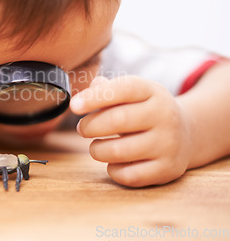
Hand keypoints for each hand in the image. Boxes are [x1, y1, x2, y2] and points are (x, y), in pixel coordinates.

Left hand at [70, 75, 192, 186]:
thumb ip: (109, 89)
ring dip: (97, 150)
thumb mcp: (133, 94)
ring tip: (95, 146)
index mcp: (153, 92)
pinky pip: (129, 175)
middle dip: (90, 126)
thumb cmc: (146, 111)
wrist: (187, 134)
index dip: (95, 97)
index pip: (123, 89)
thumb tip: (91, 86)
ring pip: (119, 151)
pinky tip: (113, 162)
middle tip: (82, 128)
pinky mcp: (167, 169)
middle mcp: (165, 116)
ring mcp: (169, 144)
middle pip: (117, 120)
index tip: (74, 106)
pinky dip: (113, 170)